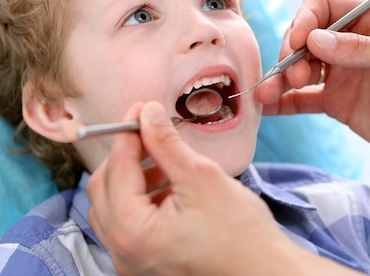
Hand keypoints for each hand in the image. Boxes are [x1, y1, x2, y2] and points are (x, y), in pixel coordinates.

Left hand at [86, 101, 363, 275]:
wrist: (265, 273)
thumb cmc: (241, 236)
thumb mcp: (202, 178)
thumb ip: (167, 144)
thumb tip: (148, 114)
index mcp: (132, 231)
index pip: (117, 168)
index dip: (128, 133)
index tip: (141, 110)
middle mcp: (123, 252)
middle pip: (103, 189)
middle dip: (125, 156)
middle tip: (149, 132)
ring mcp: (132, 262)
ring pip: (112, 207)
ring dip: (132, 178)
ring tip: (164, 160)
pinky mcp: (145, 265)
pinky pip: (128, 226)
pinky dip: (141, 200)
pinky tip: (168, 186)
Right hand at [257, 0, 369, 167]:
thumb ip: (362, 49)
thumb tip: (315, 39)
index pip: (323, 5)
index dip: (305, 19)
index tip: (299, 43)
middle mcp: (351, 43)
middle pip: (304, 36)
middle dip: (291, 53)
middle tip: (296, 76)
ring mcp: (341, 73)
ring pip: (297, 67)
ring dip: (280, 78)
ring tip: (267, 94)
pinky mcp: (336, 102)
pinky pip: (302, 98)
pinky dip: (283, 102)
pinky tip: (267, 107)